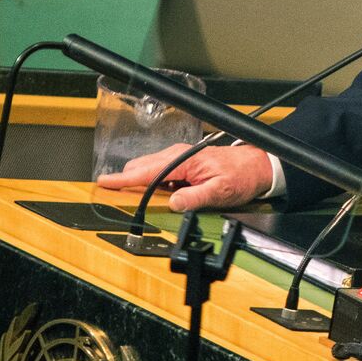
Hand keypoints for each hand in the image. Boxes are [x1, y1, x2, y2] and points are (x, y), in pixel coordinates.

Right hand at [96, 143, 273, 211]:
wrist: (257, 166)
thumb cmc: (241, 175)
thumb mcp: (220, 191)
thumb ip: (195, 198)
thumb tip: (174, 203)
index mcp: (184, 161)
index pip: (147, 171)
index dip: (124, 178)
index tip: (104, 182)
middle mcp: (178, 157)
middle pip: (142, 168)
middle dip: (127, 182)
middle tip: (114, 196)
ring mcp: (180, 159)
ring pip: (150, 171)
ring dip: (142, 184)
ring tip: (137, 200)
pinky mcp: (183, 165)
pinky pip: (161, 174)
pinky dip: (155, 184)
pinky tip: (162, 196)